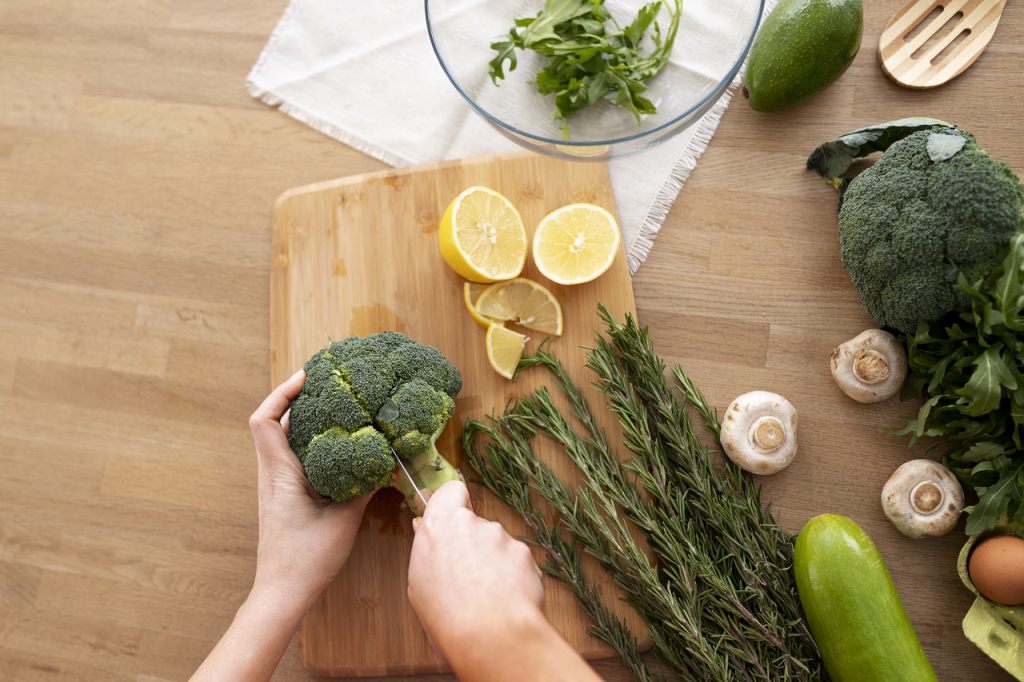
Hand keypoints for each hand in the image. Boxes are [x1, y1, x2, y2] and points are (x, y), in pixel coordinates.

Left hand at [248, 368, 371, 617]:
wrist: (282, 593)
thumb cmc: (306, 559)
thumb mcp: (343, 520)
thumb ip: (364, 487)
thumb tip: (388, 463)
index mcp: (280, 474)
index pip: (264, 421)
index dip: (281, 393)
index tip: (307, 377)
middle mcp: (273, 475)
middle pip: (275, 423)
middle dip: (298, 398)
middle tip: (328, 383)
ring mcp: (277, 486)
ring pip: (284, 441)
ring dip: (305, 420)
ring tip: (336, 407)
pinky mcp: (286, 497)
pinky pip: (295, 458)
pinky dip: (312, 443)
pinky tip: (338, 446)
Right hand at [407, 481, 543, 654]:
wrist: (490, 634)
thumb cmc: (447, 616)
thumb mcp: (419, 583)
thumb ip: (426, 549)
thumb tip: (423, 528)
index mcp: (439, 526)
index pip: (451, 492)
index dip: (454, 503)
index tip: (453, 521)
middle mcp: (471, 523)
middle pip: (474, 525)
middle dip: (474, 545)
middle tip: (468, 577)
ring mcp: (500, 536)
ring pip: (497, 544)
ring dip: (494, 563)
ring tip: (487, 596)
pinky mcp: (524, 551)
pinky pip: (517, 560)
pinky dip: (514, 576)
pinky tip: (507, 599)